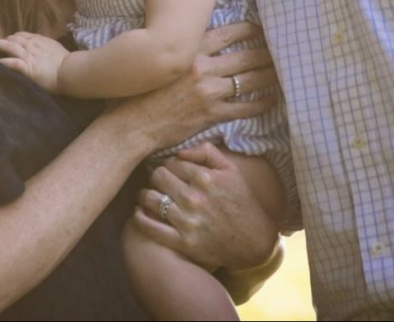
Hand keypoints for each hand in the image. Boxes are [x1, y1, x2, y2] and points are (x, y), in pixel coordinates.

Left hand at [0, 32, 68, 92]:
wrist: (69, 70)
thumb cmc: (66, 61)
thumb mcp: (55, 47)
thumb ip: (45, 46)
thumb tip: (42, 47)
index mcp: (39, 40)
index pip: (22, 35)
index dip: (14, 37)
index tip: (9, 39)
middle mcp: (31, 45)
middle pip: (14, 39)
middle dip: (4, 40)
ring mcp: (27, 55)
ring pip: (9, 46)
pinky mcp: (26, 67)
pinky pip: (10, 62)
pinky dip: (2, 62)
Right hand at [108, 22, 279, 152]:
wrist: (133, 124)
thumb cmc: (140, 92)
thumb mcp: (159, 61)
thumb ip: (179, 50)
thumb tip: (192, 38)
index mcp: (190, 51)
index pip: (226, 33)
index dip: (247, 29)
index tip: (260, 28)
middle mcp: (203, 67)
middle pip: (244, 56)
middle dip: (265, 53)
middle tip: (279, 51)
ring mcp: (210, 92)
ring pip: (249, 80)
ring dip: (267, 76)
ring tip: (280, 72)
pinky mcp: (213, 114)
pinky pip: (245, 108)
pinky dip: (261, 103)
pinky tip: (271, 100)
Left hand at [134, 142, 280, 272]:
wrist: (254, 241)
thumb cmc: (241, 202)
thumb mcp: (231, 170)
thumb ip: (207, 152)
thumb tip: (180, 151)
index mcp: (205, 178)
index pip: (172, 162)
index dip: (169, 165)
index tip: (171, 170)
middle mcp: (194, 198)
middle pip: (158, 177)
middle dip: (156, 177)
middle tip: (159, 181)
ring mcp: (188, 222)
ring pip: (150, 198)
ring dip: (145, 194)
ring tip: (147, 194)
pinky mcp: (183, 243)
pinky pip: (151, 228)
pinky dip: (140, 218)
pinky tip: (140, 212)